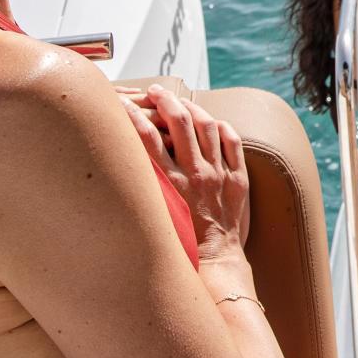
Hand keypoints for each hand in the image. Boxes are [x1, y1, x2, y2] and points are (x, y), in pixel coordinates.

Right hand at [119, 84, 249, 260]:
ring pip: (207, 126)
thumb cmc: (179, 249)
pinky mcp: (238, 180)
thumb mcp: (153, 219)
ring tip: (181, 101)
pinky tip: (212, 122)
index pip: (147, 138)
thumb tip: (119, 174)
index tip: (122, 104)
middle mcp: (196, 175)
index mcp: (171, 185)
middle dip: (165, 101)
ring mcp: (220, 176)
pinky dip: (222, 127)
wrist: (215, 266)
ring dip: (192, 108)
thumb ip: (140, 193)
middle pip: (180, 122)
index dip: (132, 116)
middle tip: (155, 91)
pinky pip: (233, 142)